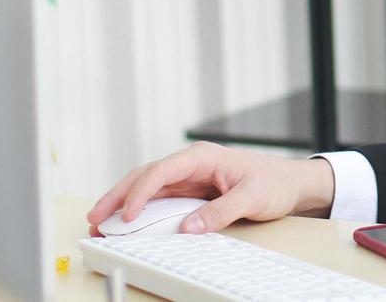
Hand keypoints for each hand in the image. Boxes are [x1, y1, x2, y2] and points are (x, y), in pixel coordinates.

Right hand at [86, 142, 335, 235]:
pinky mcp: (191, 191)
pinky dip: (140, 209)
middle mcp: (192, 164)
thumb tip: (189, 228)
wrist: (291, 183)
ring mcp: (189, 177)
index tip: (127, 214)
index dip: (140, 192)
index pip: (162, 170)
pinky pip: (159, 199)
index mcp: (203, 157)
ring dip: (123, 203)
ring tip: (100, 221)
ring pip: (148, 187)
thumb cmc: (274, 182)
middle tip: (95, 216)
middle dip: (118, 195)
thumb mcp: (251, 197)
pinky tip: (125, 221)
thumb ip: (220, 212)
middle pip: (146, 176)